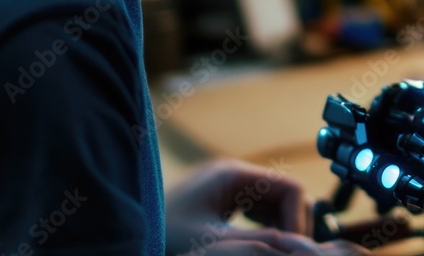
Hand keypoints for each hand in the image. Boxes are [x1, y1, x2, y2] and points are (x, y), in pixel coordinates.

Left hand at [165, 159, 370, 255]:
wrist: (121, 240)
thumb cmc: (159, 237)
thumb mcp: (214, 244)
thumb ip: (260, 244)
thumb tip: (302, 248)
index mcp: (233, 175)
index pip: (291, 189)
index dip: (299, 222)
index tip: (294, 252)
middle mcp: (232, 176)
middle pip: (284, 196)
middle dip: (292, 227)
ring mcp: (224, 189)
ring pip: (271, 206)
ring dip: (280, 231)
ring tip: (277, 254)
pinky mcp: (216, 204)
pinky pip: (255, 214)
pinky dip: (264, 232)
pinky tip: (259, 250)